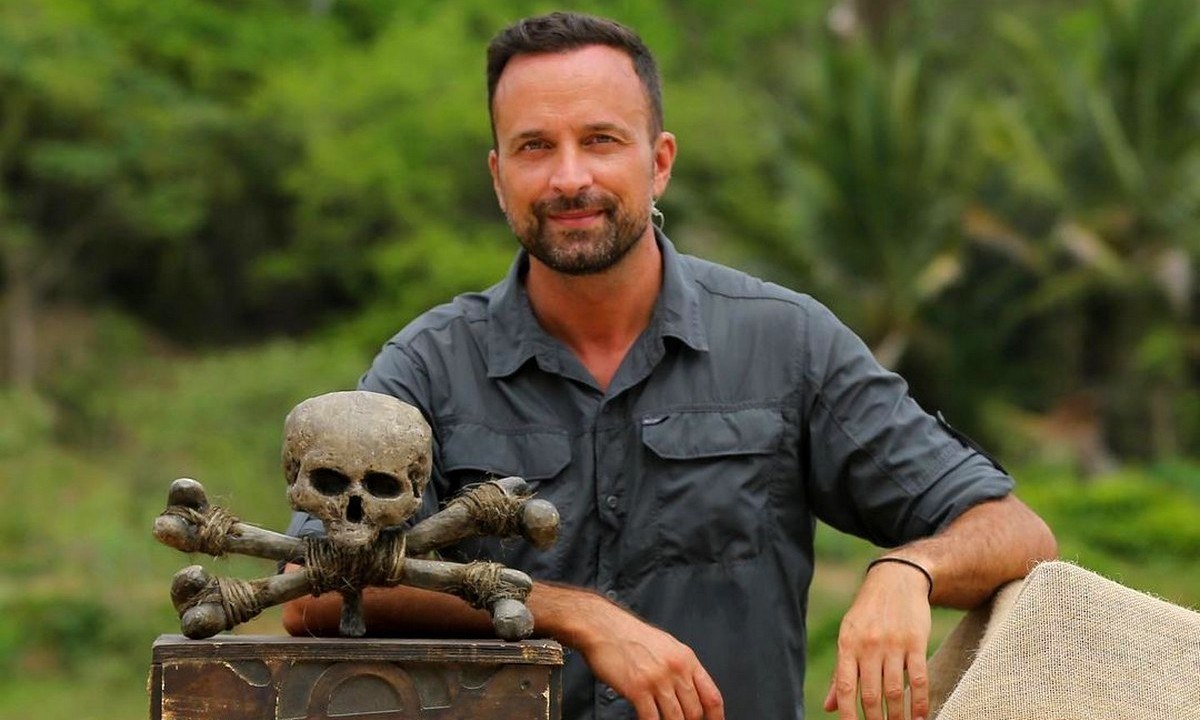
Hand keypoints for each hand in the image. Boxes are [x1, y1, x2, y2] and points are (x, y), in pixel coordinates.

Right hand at [573, 597, 724, 719]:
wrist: (603, 627)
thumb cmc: (630, 635)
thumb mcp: (666, 646)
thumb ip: (681, 668)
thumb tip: (691, 691)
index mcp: (686, 659)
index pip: (712, 697)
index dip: (715, 718)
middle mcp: (676, 669)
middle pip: (695, 712)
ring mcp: (657, 680)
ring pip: (676, 719)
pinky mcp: (637, 688)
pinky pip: (651, 719)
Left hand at [823, 561, 931, 719]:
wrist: (896, 580)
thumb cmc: (868, 614)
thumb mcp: (848, 636)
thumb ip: (841, 673)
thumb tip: (830, 707)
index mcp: (847, 645)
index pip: (845, 687)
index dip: (847, 714)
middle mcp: (868, 646)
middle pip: (871, 693)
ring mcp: (893, 644)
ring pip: (895, 690)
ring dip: (898, 716)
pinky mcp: (915, 642)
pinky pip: (919, 679)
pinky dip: (920, 702)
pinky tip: (920, 717)